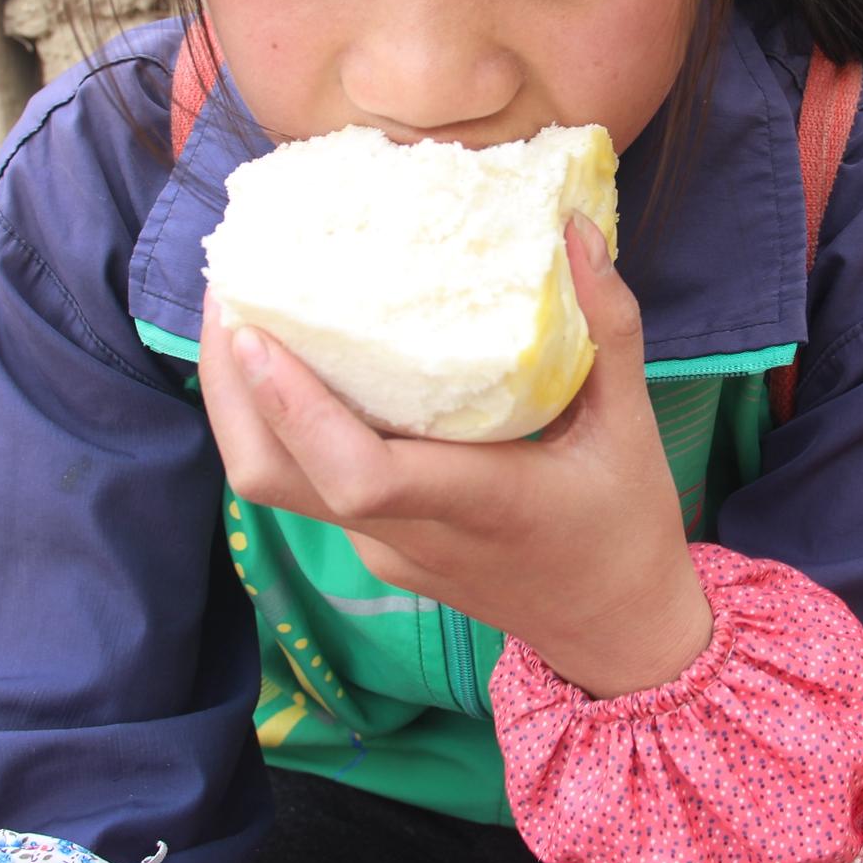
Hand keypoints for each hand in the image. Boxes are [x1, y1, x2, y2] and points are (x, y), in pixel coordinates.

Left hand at [199, 213, 712, 698]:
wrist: (614, 631)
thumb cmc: (626, 525)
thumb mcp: (633, 426)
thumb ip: (609, 329)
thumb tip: (575, 230)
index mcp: (474, 504)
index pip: (355, 475)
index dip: (293, 407)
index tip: (256, 335)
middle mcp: (407, 533)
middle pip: (273, 477)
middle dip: (229, 386)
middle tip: (229, 288)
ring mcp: (381, 546)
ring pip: (278, 481)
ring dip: (242, 401)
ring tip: (242, 307)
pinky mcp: (375, 544)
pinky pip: (307, 481)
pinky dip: (284, 420)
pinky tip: (295, 357)